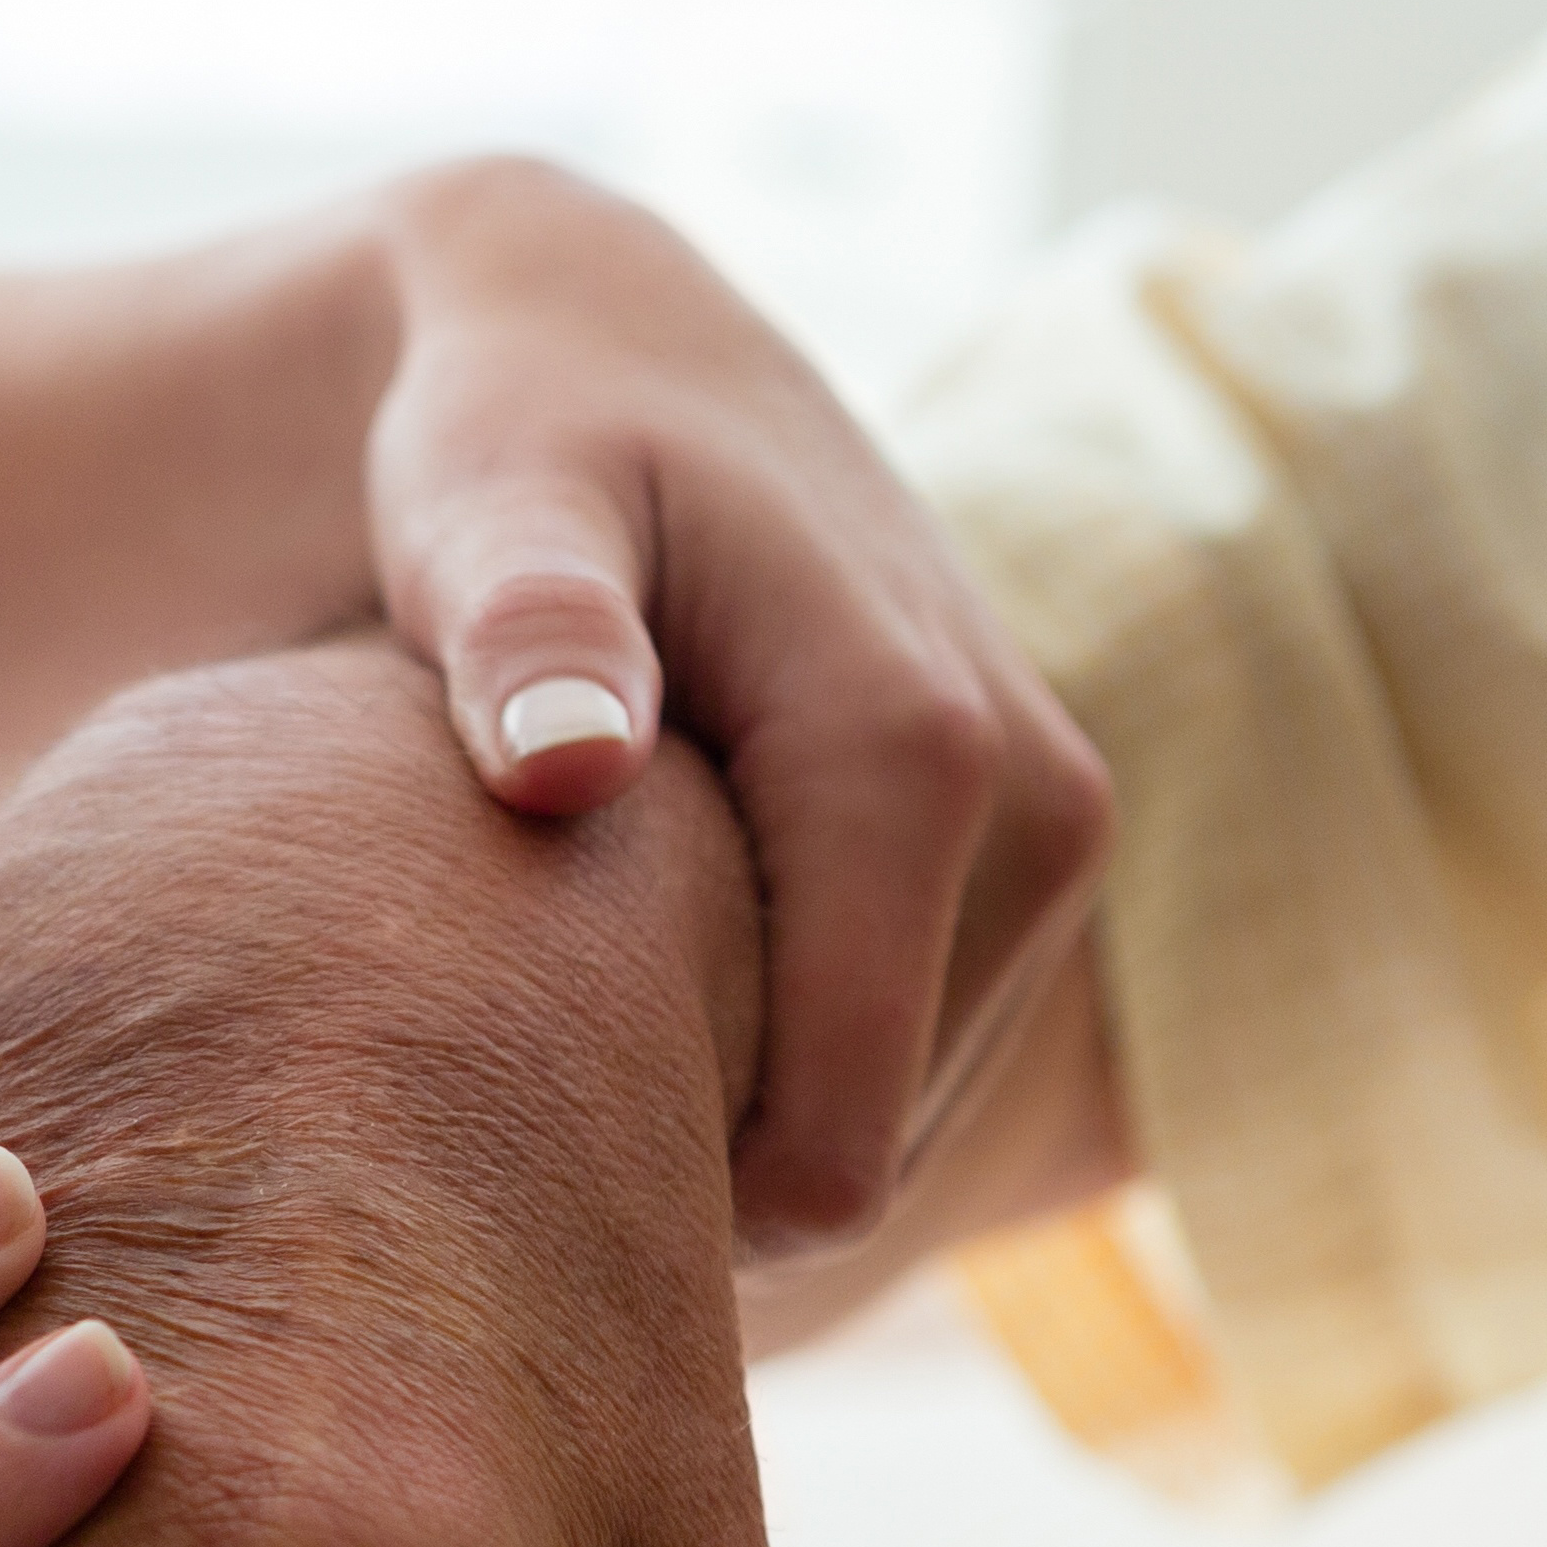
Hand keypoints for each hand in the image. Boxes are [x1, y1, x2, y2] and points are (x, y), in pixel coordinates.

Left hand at [368, 158, 1115, 1250]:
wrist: (620, 340)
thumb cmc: (517, 433)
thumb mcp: (486, 503)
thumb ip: (522, 624)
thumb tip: (570, 761)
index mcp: (915, 755)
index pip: (831, 1152)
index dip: (657, 1206)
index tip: (491, 1142)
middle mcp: (1038, 801)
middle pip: (868, 1160)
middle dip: (694, 1153)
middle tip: (511, 1045)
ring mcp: (1060, 830)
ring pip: (900, 1126)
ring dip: (740, 1104)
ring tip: (578, 979)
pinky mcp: (1045, 851)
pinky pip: (921, 1060)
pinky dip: (793, 1053)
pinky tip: (662, 952)